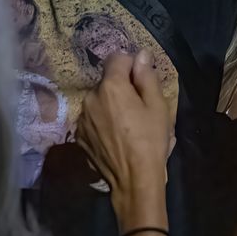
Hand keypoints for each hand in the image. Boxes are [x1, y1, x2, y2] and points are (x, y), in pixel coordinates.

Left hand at [76, 52, 172, 216]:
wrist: (133, 180)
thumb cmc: (150, 141)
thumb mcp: (157, 106)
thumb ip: (147, 76)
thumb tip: (141, 54)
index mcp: (110, 86)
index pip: (116, 58)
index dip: (131, 66)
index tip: (142, 82)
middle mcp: (90, 97)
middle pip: (107, 81)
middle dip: (121, 88)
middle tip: (138, 108)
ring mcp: (81, 118)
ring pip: (98, 100)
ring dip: (110, 105)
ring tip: (126, 126)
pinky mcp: (79, 135)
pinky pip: (92, 118)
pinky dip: (102, 122)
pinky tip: (115, 137)